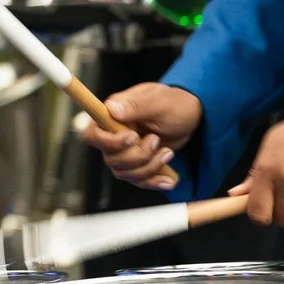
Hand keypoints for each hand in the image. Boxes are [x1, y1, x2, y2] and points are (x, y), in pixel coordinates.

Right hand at [77, 82, 201, 190]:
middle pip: (110, 159)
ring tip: (167, 152)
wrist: (191, 116)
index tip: (132, 137)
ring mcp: (125, 152)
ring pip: (124, 173)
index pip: (92, 134)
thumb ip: (135, 105)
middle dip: (137, 156)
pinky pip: (138, 180)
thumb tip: (111, 108)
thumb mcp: (159, 102)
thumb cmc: (173, 104)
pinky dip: (154, 181)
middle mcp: (114, 135)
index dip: (108, 142)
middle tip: (156, 140)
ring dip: (149, 167)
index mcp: (113, 115)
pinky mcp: (137, 164)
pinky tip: (169, 178)